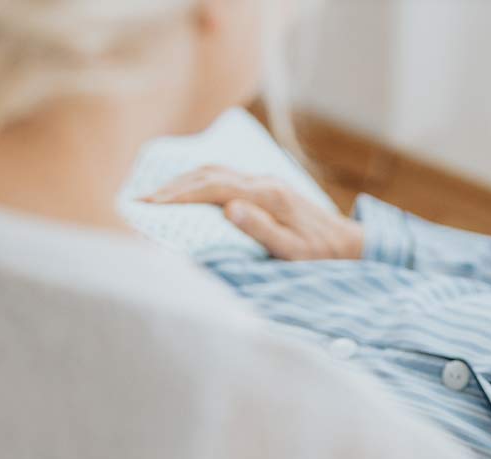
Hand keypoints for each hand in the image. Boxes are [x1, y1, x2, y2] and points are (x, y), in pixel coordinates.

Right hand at [142, 166, 364, 260]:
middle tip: (139, 202)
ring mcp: (265, 181)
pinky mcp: (265, 187)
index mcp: (268, 195)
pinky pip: (224, 176)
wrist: (351, 245)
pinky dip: (198, 181)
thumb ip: (263, 230)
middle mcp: (265, 182)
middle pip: (209, 172)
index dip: (179, 194)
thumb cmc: (323, 256)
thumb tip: (230, 208)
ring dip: (183, 181)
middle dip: (171, 186)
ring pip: (215, 170)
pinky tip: (184, 192)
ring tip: (154, 197)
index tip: (149, 205)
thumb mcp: (295, 251)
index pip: (214, 186)